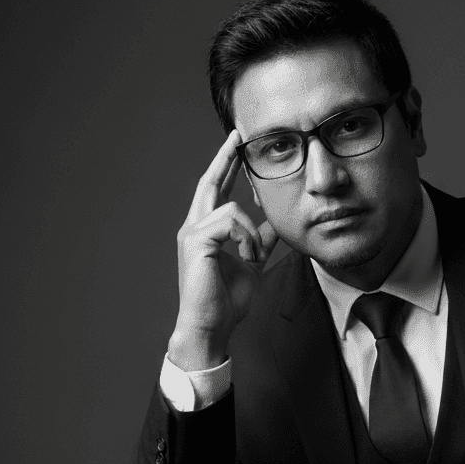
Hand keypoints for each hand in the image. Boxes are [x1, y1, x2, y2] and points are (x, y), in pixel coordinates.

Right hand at [169, 129, 279, 369]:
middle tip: (238, 136)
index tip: (237, 146)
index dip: (225, 167)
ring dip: (252, 234)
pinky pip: (230, 222)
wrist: (211, 326)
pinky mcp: (195, 241)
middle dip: (224, 159)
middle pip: (209, 183)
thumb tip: (273, 225)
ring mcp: (191, 232)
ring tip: (253, 257)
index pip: (215, 190)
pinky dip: (246, 239)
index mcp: (206, 231)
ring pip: (231, 208)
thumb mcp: (252, 264)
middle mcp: (193, 227)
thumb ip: (260, 242)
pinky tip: (247, 257)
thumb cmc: (226, 302)